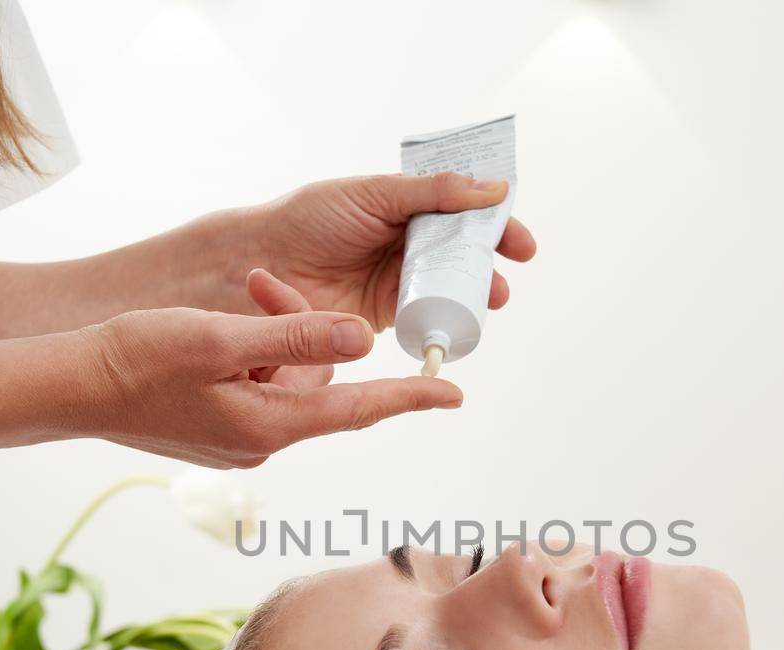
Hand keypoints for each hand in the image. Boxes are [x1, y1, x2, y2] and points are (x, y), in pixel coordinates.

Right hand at [77, 272, 461, 468]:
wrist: (71, 389)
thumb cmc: (137, 361)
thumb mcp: (220, 338)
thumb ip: (295, 336)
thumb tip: (363, 337)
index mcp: (272, 424)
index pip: (361, 409)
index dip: (410, 397)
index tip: (454, 394)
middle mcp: (264, 440)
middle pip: (318, 379)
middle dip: (302, 326)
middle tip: (259, 286)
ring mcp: (241, 438)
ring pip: (286, 377)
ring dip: (270, 336)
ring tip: (230, 306)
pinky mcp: (220, 428)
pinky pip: (258, 385)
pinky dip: (250, 353)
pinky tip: (215, 333)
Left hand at [244, 172, 537, 328]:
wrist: (263, 262)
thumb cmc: (310, 218)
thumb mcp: (375, 195)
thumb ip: (432, 193)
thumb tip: (494, 189)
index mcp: (408, 205)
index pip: (465, 212)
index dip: (497, 226)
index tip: (521, 244)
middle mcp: (408, 242)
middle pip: (465, 255)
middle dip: (491, 268)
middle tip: (503, 281)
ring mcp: (398, 279)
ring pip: (450, 288)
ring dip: (474, 297)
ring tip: (487, 301)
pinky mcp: (385, 315)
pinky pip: (425, 318)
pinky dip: (445, 322)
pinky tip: (456, 326)